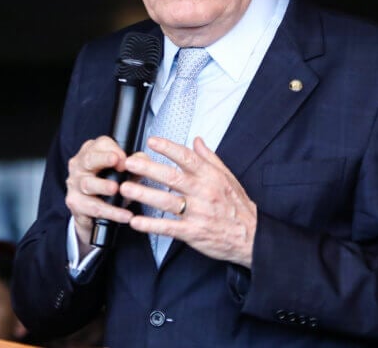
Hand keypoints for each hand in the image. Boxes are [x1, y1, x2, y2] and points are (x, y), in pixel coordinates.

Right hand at [65, 136, 133, 254]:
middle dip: (103, 160)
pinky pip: (93, 207)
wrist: (93, 212)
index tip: (125, 158)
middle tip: (119, 163)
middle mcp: (79, 165)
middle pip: (89, 159)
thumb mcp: (125, 172)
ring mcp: (75, 184)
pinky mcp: (75, 203)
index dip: (114, 149)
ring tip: (116, 189)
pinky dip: (110, 212)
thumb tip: (143, 160)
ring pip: (88, 184)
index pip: (101, 144)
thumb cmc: (110, 184)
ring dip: (103, 186)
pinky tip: (124, 215)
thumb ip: (135, 164)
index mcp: (91, 152)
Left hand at [120, 136, 256, 268]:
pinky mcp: (193, 232)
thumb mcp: (228, 177)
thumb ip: (210, 158)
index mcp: (210, 177)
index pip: (187, 158)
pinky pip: (169, 227)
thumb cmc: (238, 207)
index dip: (168, 148)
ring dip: (145, 194)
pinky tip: (135, 221)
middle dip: (149, 169)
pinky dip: (151, 225)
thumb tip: (197, 140)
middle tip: (130, 162)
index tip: (152, 141)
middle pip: (172, 177)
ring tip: (126, 188)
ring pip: (167, 201)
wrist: (251, 237)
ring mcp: (198, 213)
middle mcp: (203, 192)